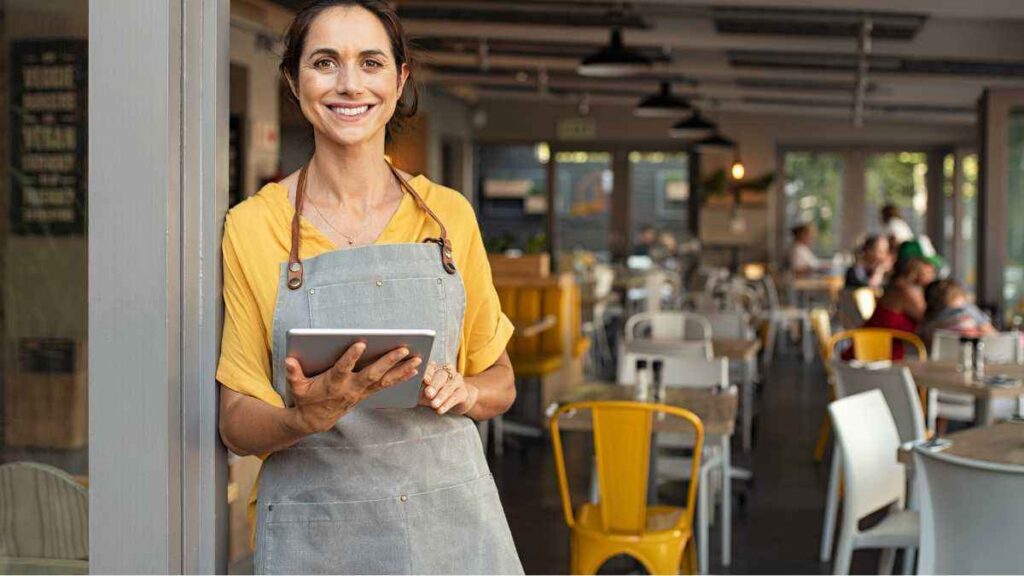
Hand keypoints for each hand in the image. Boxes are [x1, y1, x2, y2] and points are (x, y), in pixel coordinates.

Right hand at [285, 343, 422, 434]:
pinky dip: (401, 376)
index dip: (351, 357)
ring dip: (402, 369)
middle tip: (403, 348)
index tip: (360, 343)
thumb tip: (289, 360)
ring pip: (385, 380)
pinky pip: (387, 384)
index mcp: (333, 383)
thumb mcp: (296, 387)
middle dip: (388, 361)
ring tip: (417, 359)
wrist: (315, 420)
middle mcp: (351, 387)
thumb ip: (293, 373)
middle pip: (372, 373)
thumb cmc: (306, 398)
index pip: (343, 368)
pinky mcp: (368, 393)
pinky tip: (414, 368)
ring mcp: (362, 391)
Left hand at [420, 362, 477, 415]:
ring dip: (441, 396)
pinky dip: (447, 404)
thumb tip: (413, 393)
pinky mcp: (463, 392)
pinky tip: (440, 410)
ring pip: (449, 387)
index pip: (431, 367)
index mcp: (435, 368)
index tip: (425, 380)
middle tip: (428, 394)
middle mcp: (447, 371)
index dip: (428, 373)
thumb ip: (420, 390)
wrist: (455, 399)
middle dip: (434, 385)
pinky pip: (455, 397)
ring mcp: (457, 380)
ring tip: (434, 405)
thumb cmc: (435, 394)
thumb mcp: (425, 391)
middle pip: (441, 376)